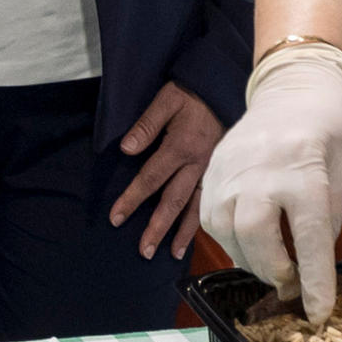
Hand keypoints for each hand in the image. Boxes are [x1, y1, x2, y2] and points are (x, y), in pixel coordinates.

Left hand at [108, 80, 220, 257]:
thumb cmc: (191, 93)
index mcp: (180, 146)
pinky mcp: (219, 172)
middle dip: (158, 227)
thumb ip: (146, 124)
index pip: (151, 178)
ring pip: (196, 206)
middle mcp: (197, 164)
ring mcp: (211, 170)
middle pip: (174, 200)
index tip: (116, 218)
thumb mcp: (167, 99)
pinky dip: (202, 221)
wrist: (224, 88)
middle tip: (144, 251)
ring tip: (171, 254)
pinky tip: (193, 236)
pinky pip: (210, 201)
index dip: (133, 198)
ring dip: (183, 232)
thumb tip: (125, 149)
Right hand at [199, 51, 341, 315]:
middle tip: (291, 282)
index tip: (318, 313)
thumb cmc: (329, 133)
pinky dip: (232, 242)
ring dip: (252, 260)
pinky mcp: (210, 175)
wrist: (292, 88)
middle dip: (275, 272)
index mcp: (304, 172)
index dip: (314, 281)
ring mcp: (228, 173)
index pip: (309, 238)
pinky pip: (212, 223)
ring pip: (228, 235)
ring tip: (273, 261)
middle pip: (256, 239)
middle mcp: (260, 173)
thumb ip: (328, 221)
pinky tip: (252, 239)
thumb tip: (311, 267)